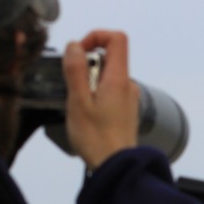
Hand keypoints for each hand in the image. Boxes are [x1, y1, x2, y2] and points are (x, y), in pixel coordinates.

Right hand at [63, 30, 139, 169]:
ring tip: (80, 104)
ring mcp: (128, 97)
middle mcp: (128, 85)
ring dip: (89, 82)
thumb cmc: (96, 138)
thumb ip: (76, 70)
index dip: (95, 37)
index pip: (116, 38)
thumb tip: (75, 46)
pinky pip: (109, 90)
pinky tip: (87, 113)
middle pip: (109, 57)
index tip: (79, 54)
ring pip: (107, 75)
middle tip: (74, 88)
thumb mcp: (78, 101)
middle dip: (87, 64)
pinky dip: (95, 94)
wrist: (116, 166)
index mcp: (119, 78)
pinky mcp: (125, 109)